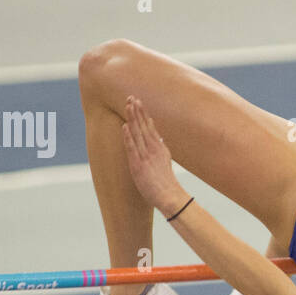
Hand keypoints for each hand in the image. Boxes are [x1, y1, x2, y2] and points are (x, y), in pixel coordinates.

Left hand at [121, 97, 186, 215]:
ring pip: (138, 133)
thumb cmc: (166, 184)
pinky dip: (128, 137)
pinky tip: (125, 126)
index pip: (150, 127)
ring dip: (133, 118)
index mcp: (160, 148)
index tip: (138, 102)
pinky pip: (133, 148)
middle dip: (137, 111)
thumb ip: (161, 150)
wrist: (170, 197)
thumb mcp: (165, 162)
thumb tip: (159, 139)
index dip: (144, 114)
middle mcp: (154, 149)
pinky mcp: (139, 165)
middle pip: (144, 126)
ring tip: (128, 105)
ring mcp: (146, 156)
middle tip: (131, 97)